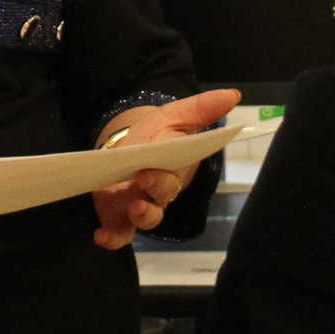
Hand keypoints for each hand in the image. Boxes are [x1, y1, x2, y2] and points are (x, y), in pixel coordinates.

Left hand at [89, 88, 240, 248]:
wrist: (127, 145)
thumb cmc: (156, 133)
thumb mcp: (175, 116)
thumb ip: (202, 109)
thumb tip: (233, 94)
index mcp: (172, 172)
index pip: (173, 179)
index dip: (163, 178)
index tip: (150, 169)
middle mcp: (157, 194)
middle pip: (159, 201)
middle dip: (152, 193)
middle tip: (142, 179)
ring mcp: (137, 207)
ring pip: (143, 221)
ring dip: (139, 218)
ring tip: (132, 209)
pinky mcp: (118, 217)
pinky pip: (118, 234)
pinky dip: (112, 239)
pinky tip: (101, 236)